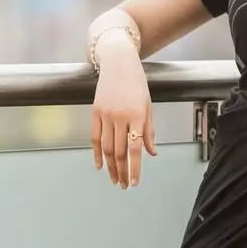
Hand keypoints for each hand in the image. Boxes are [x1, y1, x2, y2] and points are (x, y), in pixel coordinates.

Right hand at [90, 37, 156, 188]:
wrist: (118, 62)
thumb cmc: (137, 83)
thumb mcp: (149, 106)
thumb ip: (149, 131)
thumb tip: (151, 153)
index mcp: (137, 115)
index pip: (135, 149)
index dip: (135, 168)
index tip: (135, 182)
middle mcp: (120, 116)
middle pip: (119, 152)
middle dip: (122, 172)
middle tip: (125, 185)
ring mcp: (106, 114)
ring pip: (106, 148)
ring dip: (110, 167)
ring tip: (115, 179)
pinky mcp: (95, 112)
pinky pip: (95, 137)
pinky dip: (96, 153)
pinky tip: (99, 166)